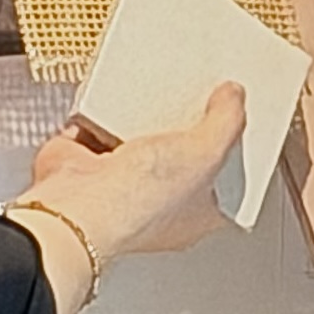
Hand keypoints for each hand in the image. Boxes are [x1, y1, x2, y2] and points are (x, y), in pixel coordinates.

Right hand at [22, 83, 247, 266]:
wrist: (78, 205)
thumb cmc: (140, 203)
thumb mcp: (207, 153)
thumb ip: (227, 121)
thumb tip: (234, 99)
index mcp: (193, 218)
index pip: (222, 185)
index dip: (231, 154)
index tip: (235, 121)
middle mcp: (154, 206)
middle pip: (178, 158)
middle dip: (184, 128)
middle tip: (194, 101)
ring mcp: (116, 185)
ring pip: (136, 140)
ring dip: (142, 117)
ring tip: (157, 95)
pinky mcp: (83, 163)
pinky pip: (96, 127)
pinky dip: (101, 112)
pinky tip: (112, 99)